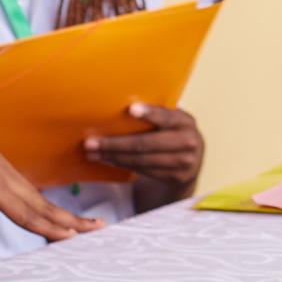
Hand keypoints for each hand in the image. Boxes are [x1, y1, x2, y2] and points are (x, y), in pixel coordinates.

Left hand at [0, 90, 98, 253]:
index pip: (26, 214)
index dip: (50, 229)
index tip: (73, 238)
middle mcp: (7, 180)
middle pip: (45, 207)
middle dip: (72, 220)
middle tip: (99, 230)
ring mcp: (8, 172)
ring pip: (41, 199)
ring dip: (65, 213)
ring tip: (86, 223)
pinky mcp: (4, 168)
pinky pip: (32, 192)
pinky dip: (48, 205)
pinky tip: (51, 211)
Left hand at [86, 101, 204, 191]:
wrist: (191, 162)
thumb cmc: (172, 133)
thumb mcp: (172, 121)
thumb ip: (157, 114)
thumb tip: (119, 103)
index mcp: (185, 121)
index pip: (167, 117)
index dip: (150, 113)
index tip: (130, 109)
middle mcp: (188, 141)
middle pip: (146, 144)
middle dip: (115, 143)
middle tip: (91, 142)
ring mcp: (183, 162)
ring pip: (141, 160)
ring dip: (113, 157)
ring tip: (93, 153)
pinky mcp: (174, 178)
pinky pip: (142, 170)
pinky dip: (121, 165)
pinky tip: (107, 160)